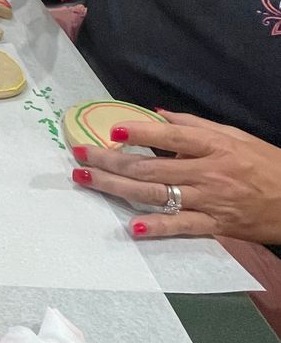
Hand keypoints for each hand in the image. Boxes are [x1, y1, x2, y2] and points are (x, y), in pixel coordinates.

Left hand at [71, 112, 280, 244]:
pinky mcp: (215, 226)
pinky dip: (158, 228)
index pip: (172, 137)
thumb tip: (157, 115)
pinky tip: (132, 227)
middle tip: (80, 156)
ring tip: (87, 179)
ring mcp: (210, 201)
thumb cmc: (265, 164)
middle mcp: (208, 172)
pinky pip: (182, 227)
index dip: (140, 132)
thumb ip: (194, 125)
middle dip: (111, 160)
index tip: (111, 130)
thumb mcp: (235, 135)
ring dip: (117, 187)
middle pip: (152, 166)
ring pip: (156, 194)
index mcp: (214, 146)